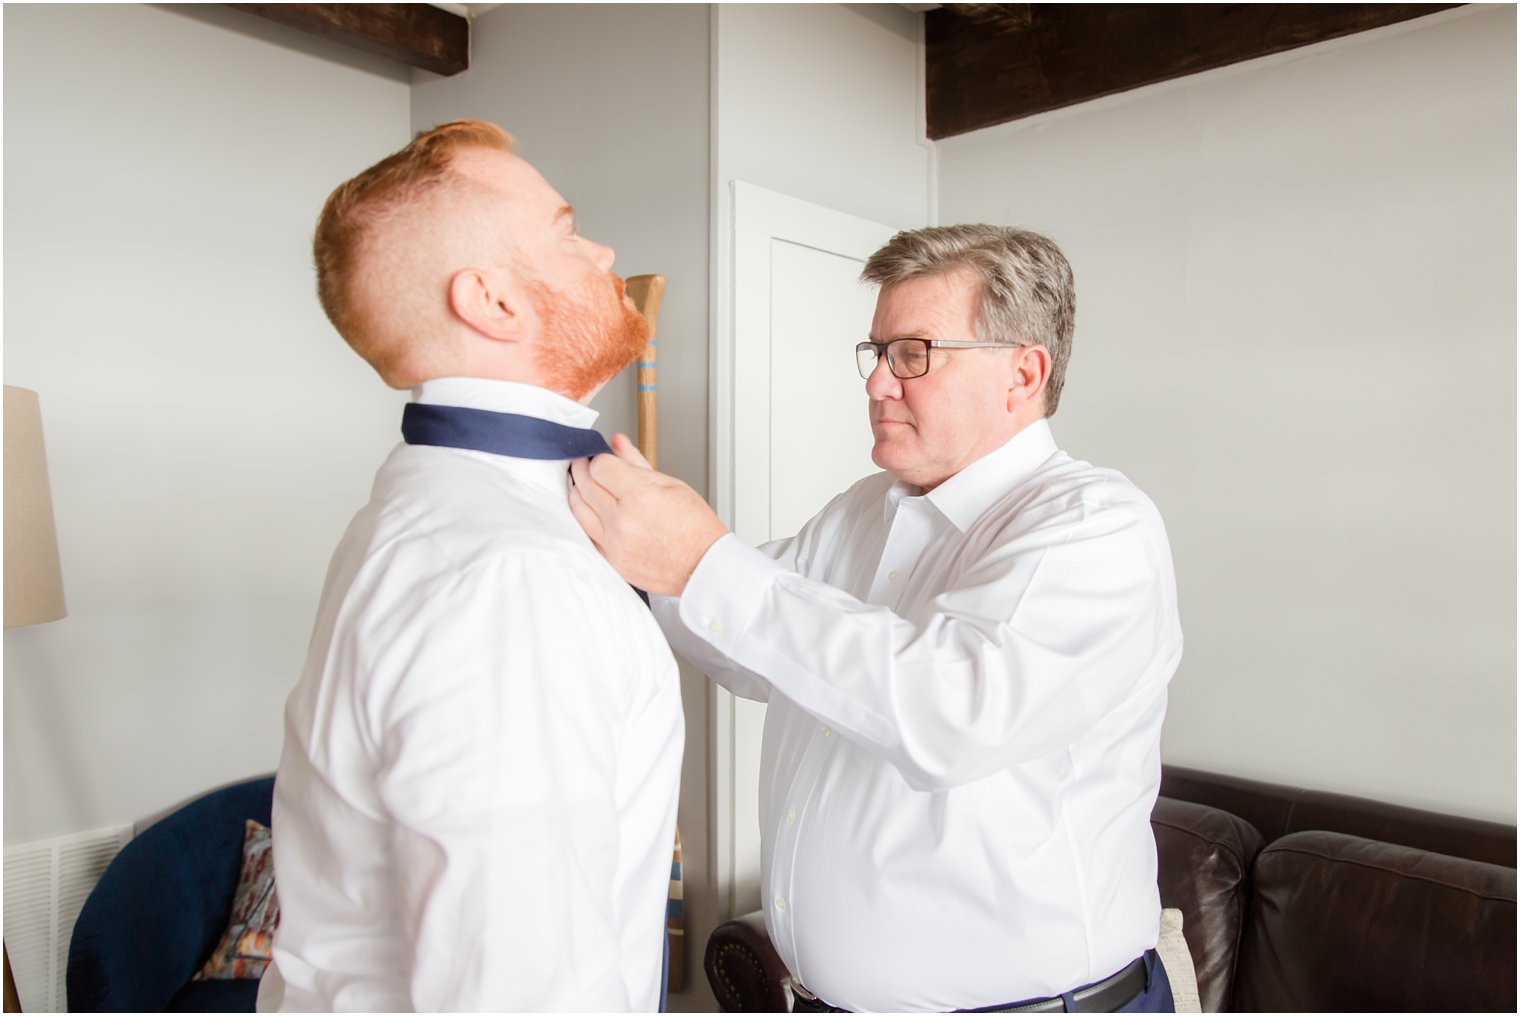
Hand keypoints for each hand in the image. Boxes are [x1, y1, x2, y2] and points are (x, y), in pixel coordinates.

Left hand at [569, 434, 728, 595]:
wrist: (703, 566)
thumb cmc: (695, 528)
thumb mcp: (671, 485)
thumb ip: (637, 463)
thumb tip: (618, 443)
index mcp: (639, 497)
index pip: (600, 466)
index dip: (599, 458)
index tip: (602, 458)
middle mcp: (622, 521)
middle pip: (584, 485)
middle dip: (583, 469)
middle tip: (586, 464)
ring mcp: (614, 543)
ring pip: (578, 510)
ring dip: (578, 492)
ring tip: (586, 485)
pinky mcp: (611, 560)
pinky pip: (586, 534)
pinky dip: (586, 518)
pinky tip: (592, 510)